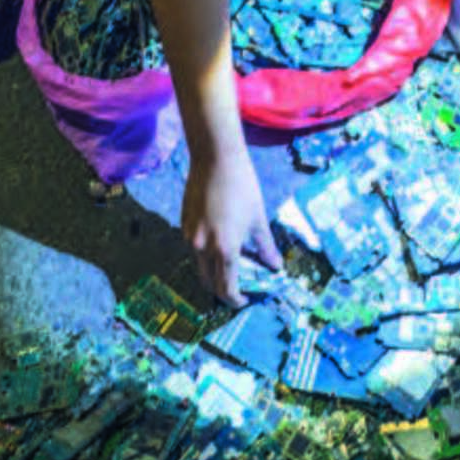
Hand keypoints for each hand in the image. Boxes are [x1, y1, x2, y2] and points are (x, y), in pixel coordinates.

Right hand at [183, 147, 281, 306]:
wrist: (215, 159)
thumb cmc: (242, 187)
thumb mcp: (258, 219)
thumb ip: (265, 247)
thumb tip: (276, 266)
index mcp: (225, 249)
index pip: (227, 288)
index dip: (236, 300)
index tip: (245, 300)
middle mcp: (203, 248)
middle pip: (210, 283)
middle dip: (223, 292)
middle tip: (237, 289)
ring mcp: (190, 236)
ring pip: (199, 267)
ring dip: (213, 273)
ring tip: (229, 266)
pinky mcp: (183, 224)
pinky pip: (193, 249)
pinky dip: (204, 255)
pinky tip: (217, 244)